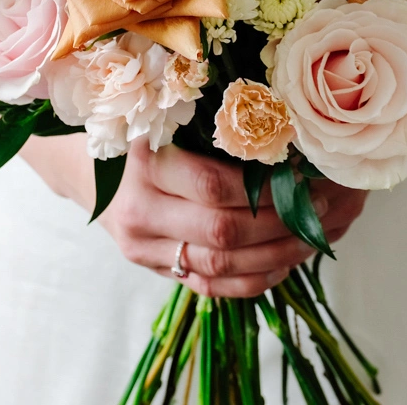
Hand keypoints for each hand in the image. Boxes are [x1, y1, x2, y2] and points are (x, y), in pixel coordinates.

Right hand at [96, 141, 367, 297]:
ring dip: (275, 256)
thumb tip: (285, 136)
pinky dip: (253, 279)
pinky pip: (211, 286)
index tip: (303, 177)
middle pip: (222, 232)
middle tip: (319, 210)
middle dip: (280, 226)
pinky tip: (283, 263)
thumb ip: (211, 131)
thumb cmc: (139, 133)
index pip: (214, 188)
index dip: (264, 188)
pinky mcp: (156, 270)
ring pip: (221, 266)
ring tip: (312, 238)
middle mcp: (141, 212)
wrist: (86, 169)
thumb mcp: (165, 119)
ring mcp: (146, 249)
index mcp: (146, 164)